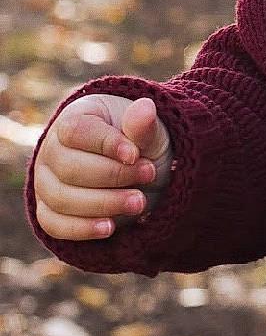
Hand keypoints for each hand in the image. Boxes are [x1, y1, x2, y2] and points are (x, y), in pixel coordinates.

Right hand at [33, 95, 173, 241]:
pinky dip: (81, 228)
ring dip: (102, 204)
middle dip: (112, 176)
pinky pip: (54, 224)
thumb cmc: (141, 145)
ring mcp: (45, 181)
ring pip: (61, 198)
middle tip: (148, 176)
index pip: (77, 131)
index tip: (135, 155)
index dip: (106, 144)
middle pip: (68, 168)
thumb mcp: (150, 133)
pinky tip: (110, 228)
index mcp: (74, 118)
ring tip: (139, 203)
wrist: (138, 174)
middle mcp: (52, 149)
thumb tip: (145, 107)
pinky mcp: (48, 210)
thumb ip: (144, 125)